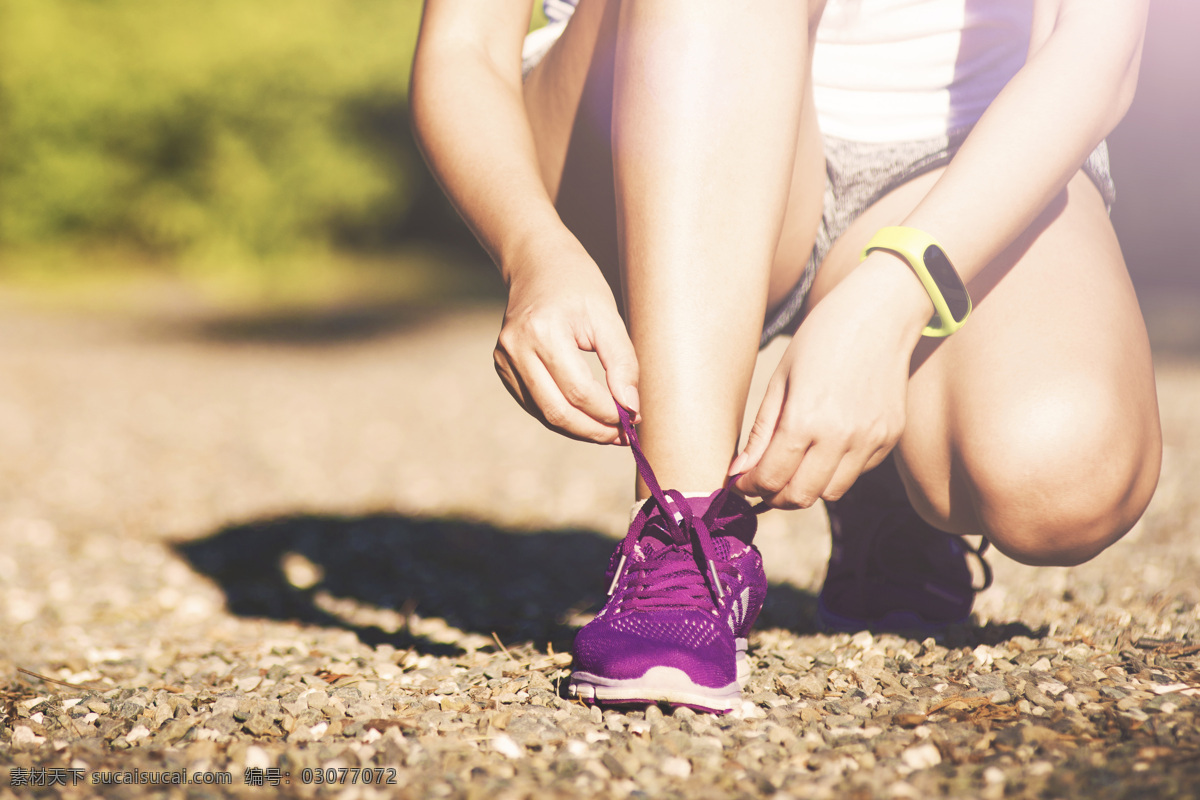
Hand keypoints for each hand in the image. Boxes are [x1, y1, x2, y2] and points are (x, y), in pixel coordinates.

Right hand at [493, 240, 639, 443]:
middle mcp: (516, 348)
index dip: (609, 413)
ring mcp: (504, 359)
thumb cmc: (579, 285)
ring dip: (579, 429)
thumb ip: (623, 364)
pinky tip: (586, 416)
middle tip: (623, 436)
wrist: (537, 262)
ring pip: (545, 414)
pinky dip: (562, 416)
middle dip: (594, 430)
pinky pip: (535, 405)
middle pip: (558, 411)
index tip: (634, 420)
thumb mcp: (608, 316)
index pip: (580, 391)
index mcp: (543, 331)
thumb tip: (631, 410)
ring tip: (609, 430)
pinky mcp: (502, 367)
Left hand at [731, 253, 931, 506]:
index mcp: (805, 420)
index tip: (740, 482)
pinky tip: (826, 443)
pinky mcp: (889, 438)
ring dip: (807, 487)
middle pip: (801, 497)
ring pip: (831, 493)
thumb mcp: (780, 380)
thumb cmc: (820, 338)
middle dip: (775, 496)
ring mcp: (870, 440)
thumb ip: (761, 432)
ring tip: (794, 463)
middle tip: (763, 481)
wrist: (880, 314)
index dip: (749, 487)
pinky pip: (856, 472)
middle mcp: (841, 437)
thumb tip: (738, 473)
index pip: (771, 479)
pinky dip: (836, 469)